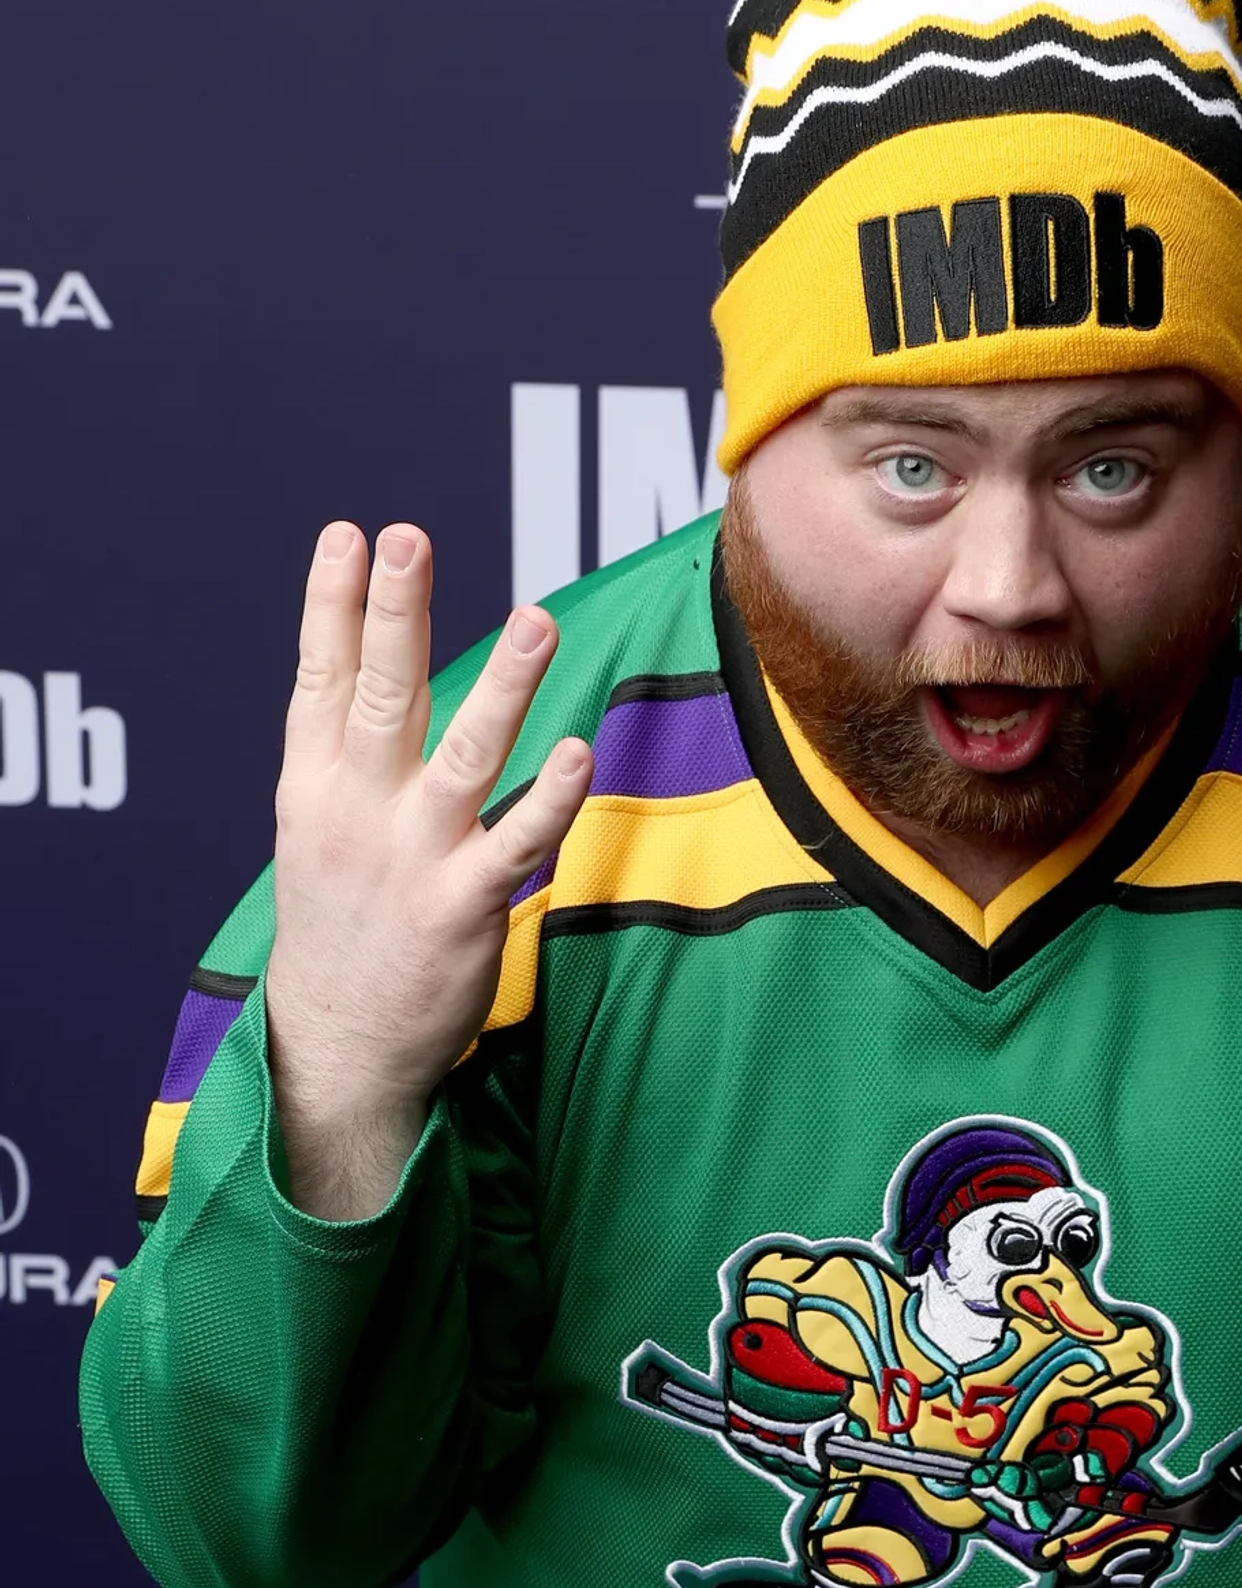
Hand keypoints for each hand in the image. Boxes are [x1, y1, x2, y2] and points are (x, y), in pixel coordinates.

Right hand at [264, 522, 592, 1218]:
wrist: (338, 1052)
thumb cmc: (341, 930)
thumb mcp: (316, 833)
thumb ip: (345, 755)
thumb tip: (368, 667)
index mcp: (314, 789)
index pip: (319, 681)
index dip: (332, 606)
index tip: (346, 535)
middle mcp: (357, 814)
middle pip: (380, 696)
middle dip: (392, 614)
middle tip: (406, 540)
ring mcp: (411, 859)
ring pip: (463, 755)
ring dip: (503, 685)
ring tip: (536, 618)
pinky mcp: (461, 909)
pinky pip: (516, 844)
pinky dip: (551, 799)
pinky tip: (581, 752)